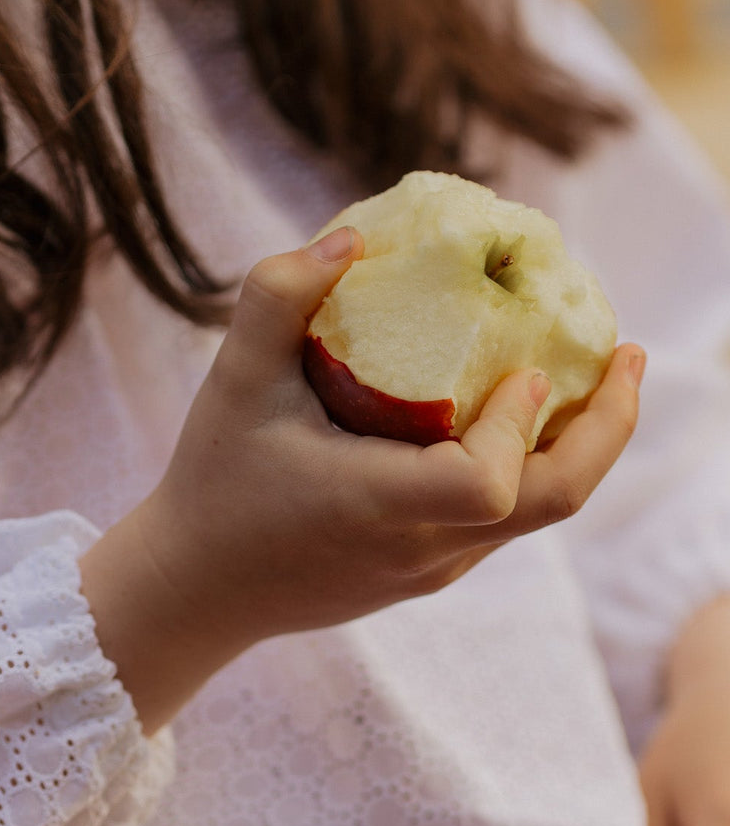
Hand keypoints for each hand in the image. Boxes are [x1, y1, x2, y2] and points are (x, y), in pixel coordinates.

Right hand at [81, 228, 642, 732]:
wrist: (196, 589)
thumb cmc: (213, 483)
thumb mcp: (230, 383)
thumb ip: (277, 300)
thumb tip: (350, 237)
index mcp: (377, 508)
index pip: (490, 484)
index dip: (521, 428)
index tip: (524, 372)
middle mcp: (420, 549)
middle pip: (553, 504)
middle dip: (608, 429)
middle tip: (629, 355)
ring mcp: (431, 569)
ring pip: (538, 516)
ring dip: (580, 445)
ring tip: (597, 373)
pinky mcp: (428, 574)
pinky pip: (506, 521)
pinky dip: (535, 466)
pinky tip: (525, 416)